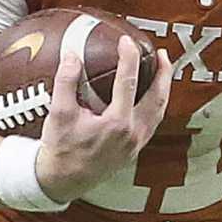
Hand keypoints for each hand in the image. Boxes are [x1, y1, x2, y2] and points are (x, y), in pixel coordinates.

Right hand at [34, 36, 171, 202]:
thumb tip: (72, 55)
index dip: (129, 57)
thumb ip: (66, 81)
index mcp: (116, 123)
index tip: (126, 41)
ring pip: (158, 112)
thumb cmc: (61, 149)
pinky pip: (152, 123)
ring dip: (162, 89)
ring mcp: (135, 143)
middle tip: (160, 54)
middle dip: (163, 73)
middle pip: (157, 97)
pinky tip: (150, 98)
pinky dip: (155, 106)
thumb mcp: (59, 113)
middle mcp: (132, 133)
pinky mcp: (134, 150)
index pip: (128, 81)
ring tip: (161, 72)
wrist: (63, 180)